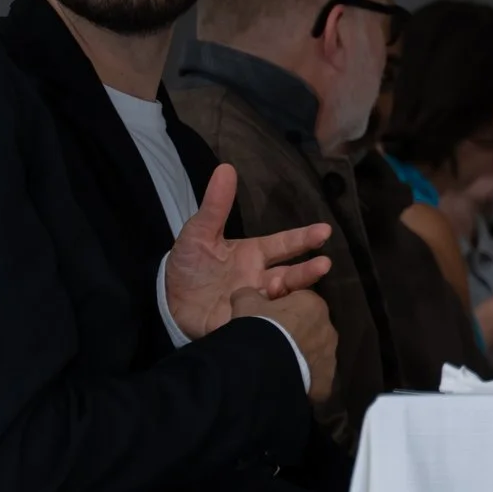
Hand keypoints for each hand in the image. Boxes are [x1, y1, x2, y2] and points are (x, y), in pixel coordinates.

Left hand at [165, 165, 332, 337]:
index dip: (304, 238)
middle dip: (308, 271)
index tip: (324, 231)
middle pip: (290, 275)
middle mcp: (260, 278)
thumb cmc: (189, 262)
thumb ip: (215, 205)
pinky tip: (277, 319)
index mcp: (254, 254)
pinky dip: (271, 321)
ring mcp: (255, 303)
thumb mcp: (199, 231)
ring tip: (306, 296)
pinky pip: (261, 323)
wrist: (168, 298)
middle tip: (324, 265)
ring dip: (294, 297)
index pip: (284, 245)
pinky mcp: (242, 323)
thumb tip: (226, 168)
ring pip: (281, 301)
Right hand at [233, 280, 335, 405]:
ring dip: (299, 357)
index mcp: (314, 305)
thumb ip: (250, 294)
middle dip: (293, 333)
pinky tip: (284, 382)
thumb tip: (250, 295)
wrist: (261, 368)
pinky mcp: (325, 383)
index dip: (282, 309)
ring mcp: (329, 358)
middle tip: (270, 343)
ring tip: (275, 364)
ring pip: (314, 354)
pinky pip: (314, 379)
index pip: (300, 302)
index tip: (266, 318)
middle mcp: (328, 330)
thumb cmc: (257, 327)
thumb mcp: (246, 302)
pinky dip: (303, 380)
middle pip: (310, 328)